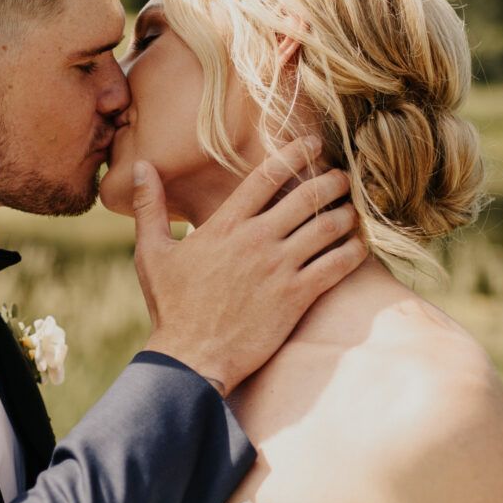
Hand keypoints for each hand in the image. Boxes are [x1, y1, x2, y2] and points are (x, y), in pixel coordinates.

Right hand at [134, 137, 363, 394]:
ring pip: (327, 227)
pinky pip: (337, 265)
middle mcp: (256, 239)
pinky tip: (360, 246)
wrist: (192, 357)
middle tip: (343, 178)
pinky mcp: (296, 296)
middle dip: (331, 181)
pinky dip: (353, 252)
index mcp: (225, 225)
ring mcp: (279, 267)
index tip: (313, 144)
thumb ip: (150, 207)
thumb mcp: (152, 253)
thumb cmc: (171, 307)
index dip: (295, 154)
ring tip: (353, 210)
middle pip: (307, 196)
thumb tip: (142, 166)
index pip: (267, 176)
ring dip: (346, 214)